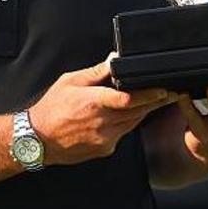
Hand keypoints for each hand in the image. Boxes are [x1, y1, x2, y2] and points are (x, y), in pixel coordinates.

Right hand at [29, 55, 176, 165]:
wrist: (37, 139)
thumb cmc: (51, 108)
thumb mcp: (70, 81)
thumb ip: (96, 72)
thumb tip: (114, 59)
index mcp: (94, 103)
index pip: (128, 99)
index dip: (149, 95)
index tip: (164, 89)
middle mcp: (103, 123)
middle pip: (137, 111)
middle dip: (155, 101)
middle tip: (170, 92)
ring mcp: (105, 139)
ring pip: (133, 123)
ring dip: (144, 111)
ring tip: (156, 100)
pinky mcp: (105, 149)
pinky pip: (123, 133)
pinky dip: (129, 123)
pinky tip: (128, 114)